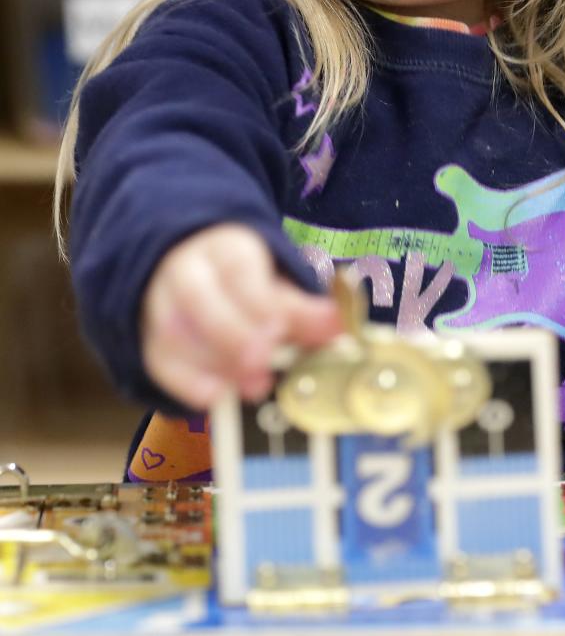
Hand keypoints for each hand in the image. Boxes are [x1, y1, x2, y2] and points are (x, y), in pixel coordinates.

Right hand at [141, 223, 341, 408]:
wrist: (189, 266)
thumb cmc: (242, 281)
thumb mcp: (275, 282)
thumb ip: (302, 308)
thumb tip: (336, 329)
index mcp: (225, 247)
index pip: (239, 267)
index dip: (262, 301)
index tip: (286, 328)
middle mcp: (186, 270)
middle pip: (197, 296)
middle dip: (233, 332)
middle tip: (265, 360)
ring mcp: (159, 302)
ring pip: (173, 329)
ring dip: (214, 361)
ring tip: (254, 385)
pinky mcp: (148, 337)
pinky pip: (158, 359)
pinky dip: (186, 382)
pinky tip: (216, 397)